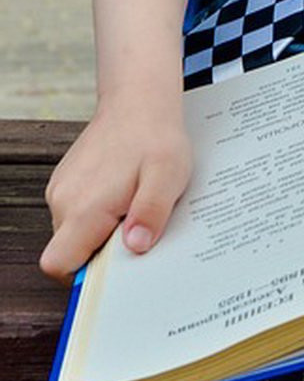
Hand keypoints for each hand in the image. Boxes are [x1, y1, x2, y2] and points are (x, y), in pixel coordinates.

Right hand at [40, 93, 191, 284]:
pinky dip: (102, 217)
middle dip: (104, 255)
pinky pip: (80, 216)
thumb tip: (135, 246)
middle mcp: (64, 202)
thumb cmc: (155, 139)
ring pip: (76, 235)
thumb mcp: (167, 178)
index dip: (83, 277)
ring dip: (106, 233)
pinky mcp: (69, 185)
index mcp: (84, 207)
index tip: (117, 271)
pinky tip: (129, 198)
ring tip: (137, 209)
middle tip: (140, 234)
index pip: (58, 264)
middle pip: (71, 253)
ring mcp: (63, 192)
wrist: (139, 103)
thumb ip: (150, 213)